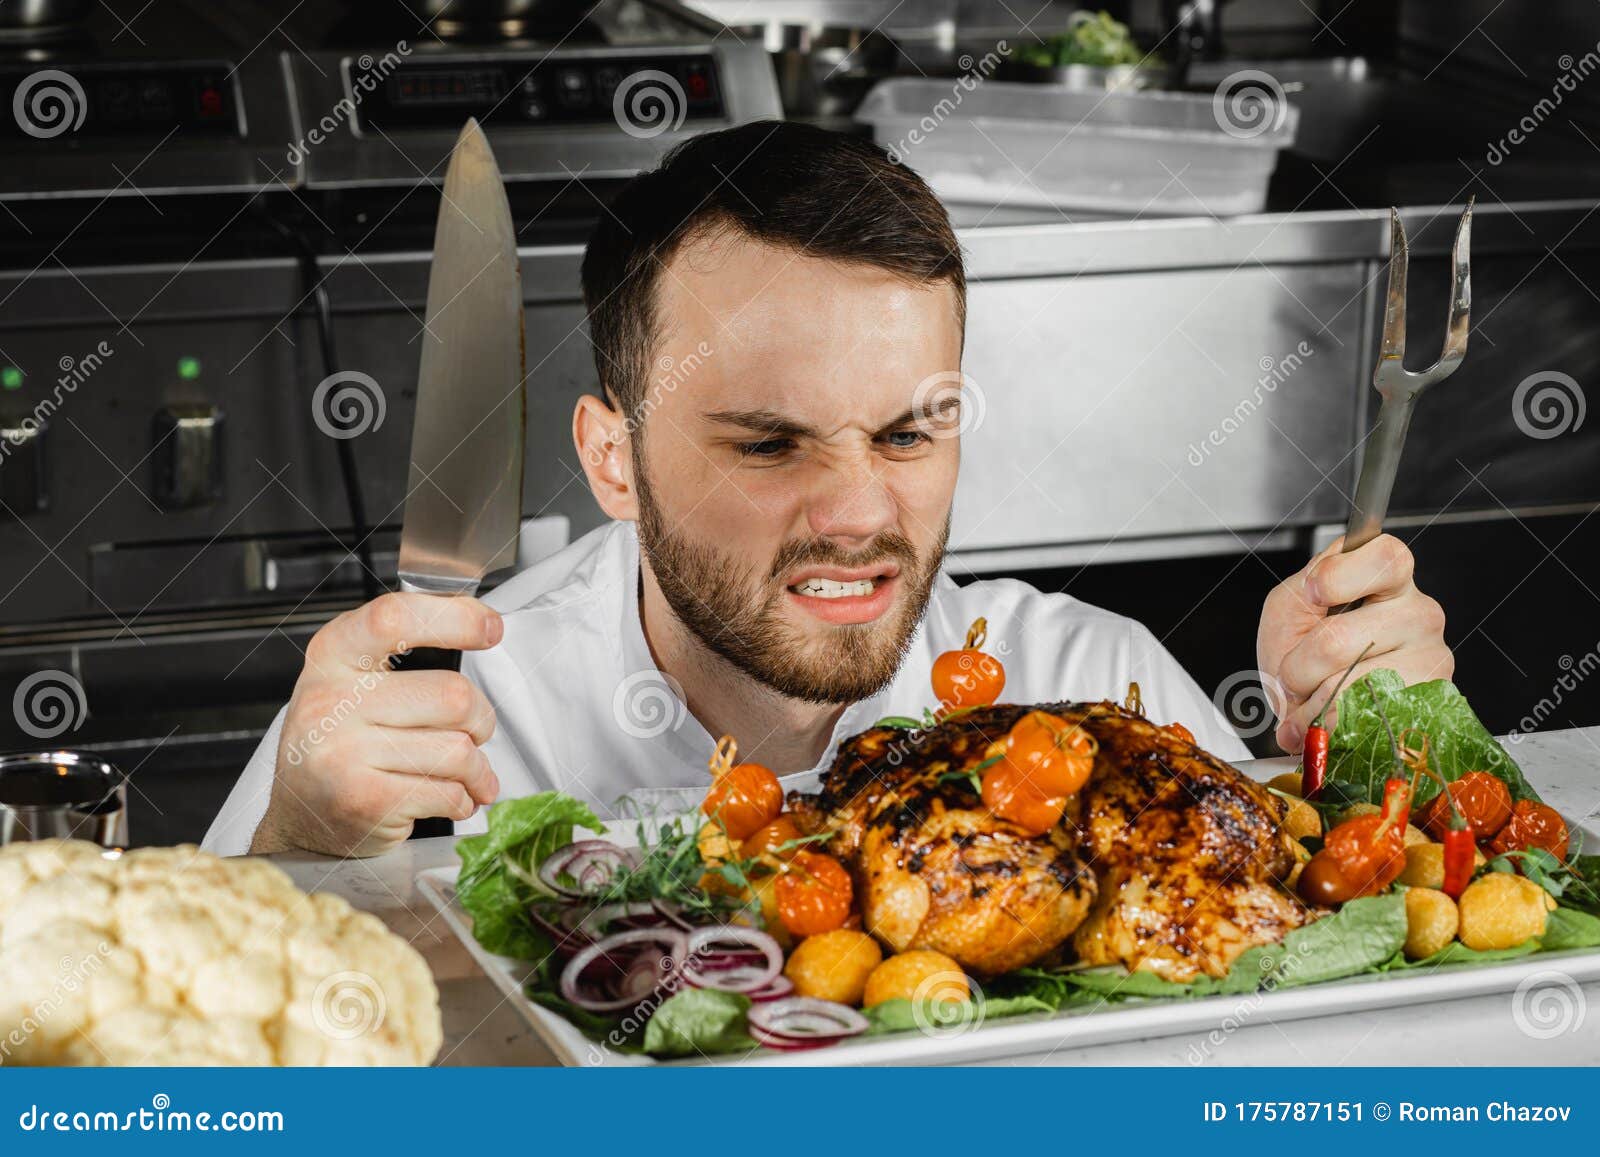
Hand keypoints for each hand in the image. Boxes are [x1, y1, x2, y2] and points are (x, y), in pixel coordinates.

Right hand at [251, 592, 502, 856]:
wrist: (298, 821)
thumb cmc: (339, 745)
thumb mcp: (351, 682)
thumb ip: (400, 652)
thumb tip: (479, 624)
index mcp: (332, 656)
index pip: (396, 618)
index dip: (455, 619)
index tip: (489, 628)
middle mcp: (332, 701)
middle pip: (453, 695)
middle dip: (482, 720)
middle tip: (475, 733)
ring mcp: (345, 754)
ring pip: (458, 750)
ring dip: (477, 769)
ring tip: (467, 775)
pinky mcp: (365, 802)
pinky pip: (448, 794)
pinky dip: (464, 800)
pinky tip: (449, 799)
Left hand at [1258, 534, 1452, 753]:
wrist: (1316, 704)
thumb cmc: (1302, 650)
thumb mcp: (1289, 609)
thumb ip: (1301, 589)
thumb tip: (1317, 584)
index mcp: (1388, 577)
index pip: (1384, 558)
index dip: (1338, 577)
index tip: (1313, 594)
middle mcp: (1419, 612)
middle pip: (1339, 641)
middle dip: (1298, 670)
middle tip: (1292, 677)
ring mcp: (1431, 658)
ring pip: (1349, 687)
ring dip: (1311, 705)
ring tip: (1308, 703)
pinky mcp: (1430, 702)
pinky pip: (1365, 719)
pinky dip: (1331, 726)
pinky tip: (1328, 720)